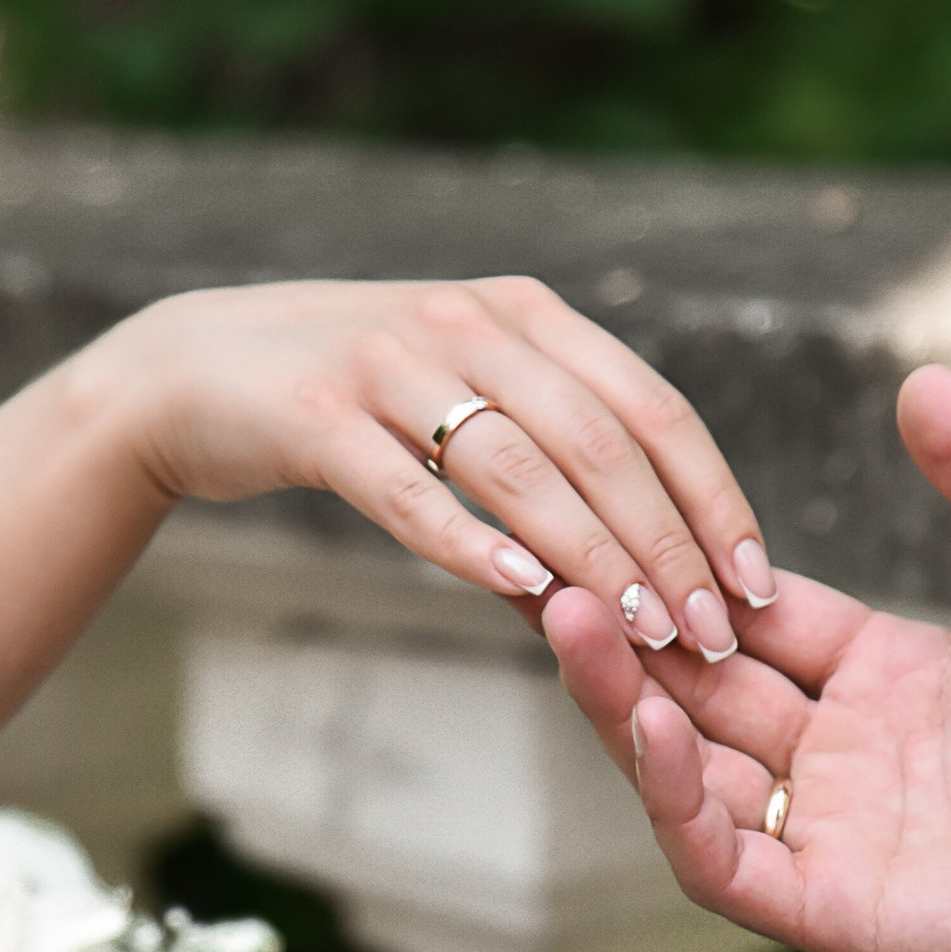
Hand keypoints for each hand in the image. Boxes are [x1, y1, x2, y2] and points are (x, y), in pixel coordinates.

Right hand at [113, 275, 772, 653]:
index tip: (756, 585)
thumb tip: (658, 560)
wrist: (194, 371)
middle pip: (601, 443)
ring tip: (644, 633)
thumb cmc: (355, 400)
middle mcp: (468, 324)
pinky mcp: (316, 414)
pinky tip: (521, 592)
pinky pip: (407, 490)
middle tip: (710, 637)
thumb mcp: (466, 391)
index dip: (714, 499)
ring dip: (593, 558)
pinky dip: (469, 543)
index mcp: (525, 314)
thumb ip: (553, 447)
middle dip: (668, 547)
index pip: (654, 407)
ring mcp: (389, 362)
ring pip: (520, 467)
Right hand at [541, 366, 950, 951]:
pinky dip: (671, 792)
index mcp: (898, 680)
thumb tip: (921, 383)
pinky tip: (651, 717)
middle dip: (626, 625)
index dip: (690, 571)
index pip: (758, 618)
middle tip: (550, 554)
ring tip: (564, 613)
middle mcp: (852, 758)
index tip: (621, 510)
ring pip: (685, 767)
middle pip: (699, 685)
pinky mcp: (833, 908)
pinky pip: (719, 852)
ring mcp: (836, 835)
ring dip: (620, 697)